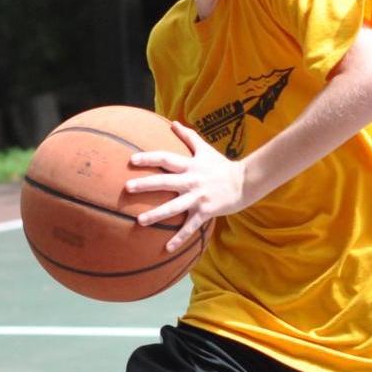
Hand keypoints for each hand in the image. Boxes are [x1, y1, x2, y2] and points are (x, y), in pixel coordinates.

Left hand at [126, 121, 249, 252]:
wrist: (245, 182)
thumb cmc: (222, 166)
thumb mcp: (205, 149)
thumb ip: (188, 136)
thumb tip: (174, 122)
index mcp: (190, 165)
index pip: (165, 159)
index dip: (149, 158)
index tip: (131, 160)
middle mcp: (191, 180)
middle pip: (165, 181)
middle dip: (146, 185)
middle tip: (127, 188)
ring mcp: (198, 197)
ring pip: (174, 207)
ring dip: (156, 214)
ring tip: (139, 221)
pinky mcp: (206, 211)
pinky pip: (190, 227)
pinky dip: (179, 238)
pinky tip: (167, 248)